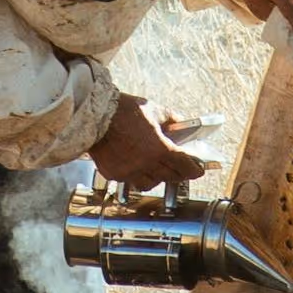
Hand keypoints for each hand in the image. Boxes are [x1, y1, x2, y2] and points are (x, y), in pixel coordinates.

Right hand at [88, 93, 206, 191]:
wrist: (94, 115)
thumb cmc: (123, 110)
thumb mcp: (153, 109)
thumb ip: (171, 120)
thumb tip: (181, 126)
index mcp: (159, 148)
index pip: (184, 165)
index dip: (194, 169)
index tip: (198, 170)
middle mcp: (145, 164)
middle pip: (170, 177)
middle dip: (178, 173)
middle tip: (181, 168)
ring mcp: (128, 171)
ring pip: (150, 183)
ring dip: (157, 177)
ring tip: (157, 167)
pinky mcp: (113, 174)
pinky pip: (130, 180)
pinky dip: (136, 175)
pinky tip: (136, 164)